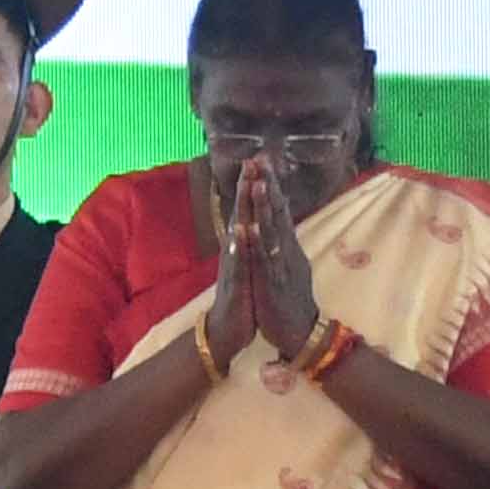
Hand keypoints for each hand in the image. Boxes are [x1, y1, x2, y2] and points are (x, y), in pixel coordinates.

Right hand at [189, 166, 258, 363]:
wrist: (228, 329)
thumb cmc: (242, 296)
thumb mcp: (249, 264)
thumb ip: (250, 241)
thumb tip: (254, 219)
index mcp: (243, 245)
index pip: (249, 209)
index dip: (254, 185)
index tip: (261, 159)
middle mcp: (236, 250)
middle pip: (242, 212)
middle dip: (247, 185)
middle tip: (252, 159)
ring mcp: (234, 264)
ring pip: (239, 230)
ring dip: (243, 207)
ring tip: (248, 184)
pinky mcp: (235, 282)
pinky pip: (238, 261)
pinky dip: (240, 245)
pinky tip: (241, 230)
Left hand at [242, 158, 324, 356]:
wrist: (301, 333)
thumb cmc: (290, 299)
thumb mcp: (288, 265)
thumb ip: (284, 243)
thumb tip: (282, 222)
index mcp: (286, 245)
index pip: (279, 208)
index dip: (271, 184)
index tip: (263, 160)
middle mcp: (286, 250)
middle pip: (278, 212)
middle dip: (268, 185)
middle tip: (260, 159)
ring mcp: (281, 264)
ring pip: (273, 230)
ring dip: (266, 207)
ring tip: (258, 184)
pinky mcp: (274, 282)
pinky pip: (266, 259)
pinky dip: (259, 242)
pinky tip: (252, 227)